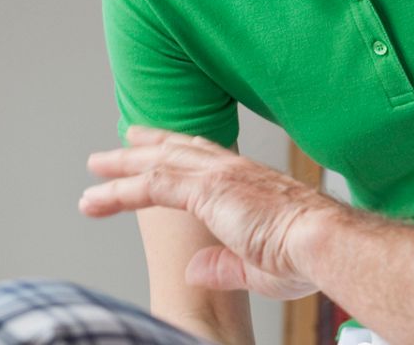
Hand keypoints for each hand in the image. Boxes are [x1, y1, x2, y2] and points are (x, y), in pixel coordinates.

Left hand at [81, 126, 336, 298]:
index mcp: (248, 182)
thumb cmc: (303, 257)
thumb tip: (196, 270)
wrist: (319, 244)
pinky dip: (121, 191)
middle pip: (177, 150)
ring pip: (157, 164)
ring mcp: (219, 176)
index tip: (156, 143)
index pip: (205, 156)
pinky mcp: (207, 191)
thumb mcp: (257, 266)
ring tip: (94, 168)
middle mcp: (232, 170)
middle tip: (118, 142)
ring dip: (121, 167)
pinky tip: (99, 198)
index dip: (177, 148)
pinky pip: (152, 185)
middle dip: (144, 146)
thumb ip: (224, 266)